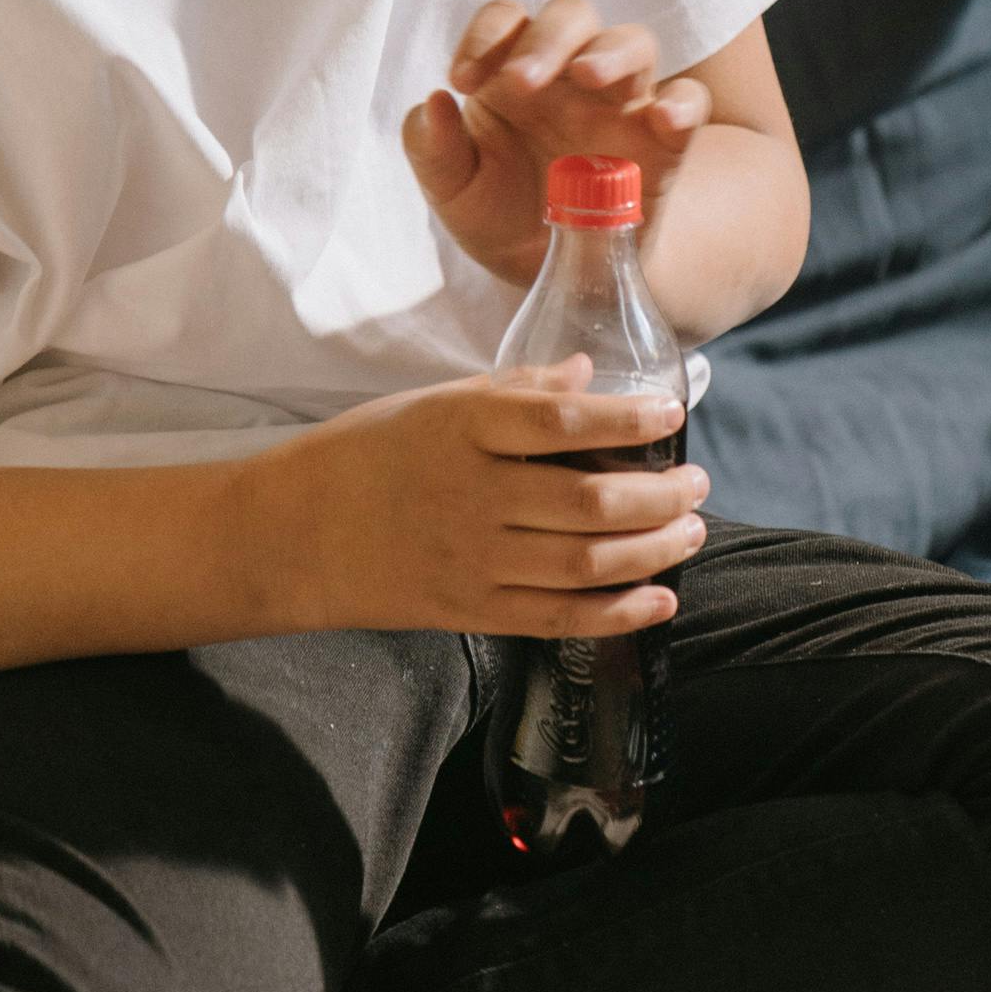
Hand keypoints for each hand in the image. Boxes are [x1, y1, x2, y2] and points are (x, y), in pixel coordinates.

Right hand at [257, 361, 707, 637]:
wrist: (293, 532)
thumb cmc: (366, 453)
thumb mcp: (432, 402)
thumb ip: (512, 390)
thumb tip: (586, 374)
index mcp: (461, 429)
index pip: (563, 422)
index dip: (627, 420)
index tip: (670, 411)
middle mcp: (472, 495)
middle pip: (589, 501)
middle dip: (661, 495)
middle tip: (697, 482)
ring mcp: (472, 558)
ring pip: (585, 563)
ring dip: (654, 549)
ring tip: (689, 531)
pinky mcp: (470, 609)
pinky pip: (558, 617)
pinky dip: (618, 613)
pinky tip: (659, 599)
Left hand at [400, 0, 710, 289]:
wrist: (555, 272)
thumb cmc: (500, 213)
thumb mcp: (453, 188)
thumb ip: (433, 147)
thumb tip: (434, 101)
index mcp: (514, 73)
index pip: (506, 20)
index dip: (484, 37)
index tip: (462, 81)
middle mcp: (571, 75)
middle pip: (572, 16)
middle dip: (547, 39)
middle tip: (521, 82)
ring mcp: (622, 103)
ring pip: (633, 43)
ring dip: (610, 53)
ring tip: (588, 77)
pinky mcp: (666, 141)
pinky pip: (689, 103)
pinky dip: (683, 104)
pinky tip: (662, 118)